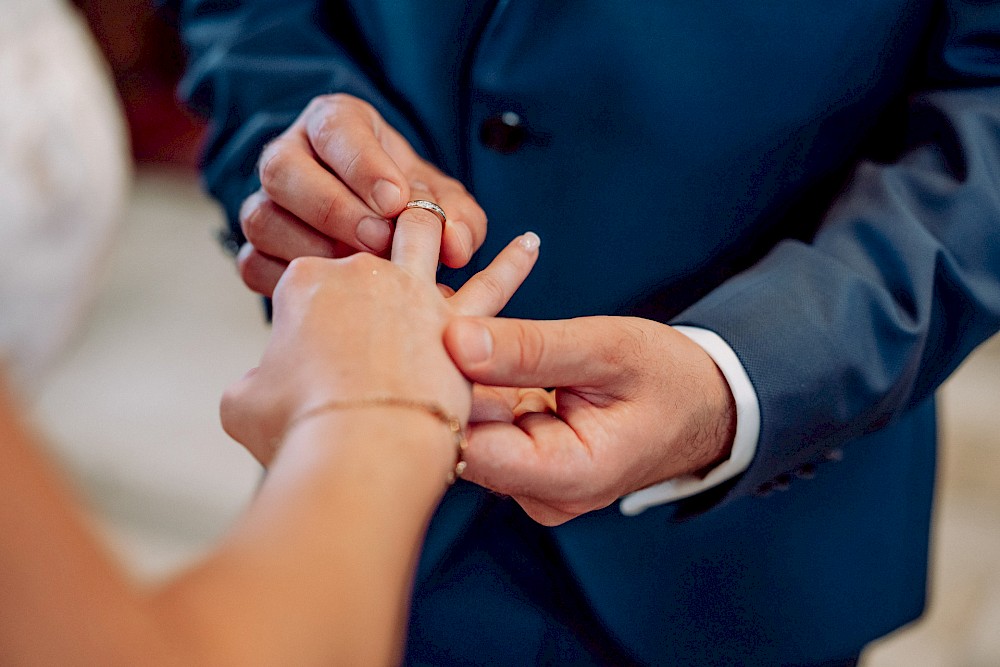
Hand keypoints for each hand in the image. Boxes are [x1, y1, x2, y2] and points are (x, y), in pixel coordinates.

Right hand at [221, 202, 537, 465]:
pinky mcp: (458, 323)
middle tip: (372, 250)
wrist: (356, 453)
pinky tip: (529, 245)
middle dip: (364, 233)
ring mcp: (413, 292)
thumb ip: (257, 381)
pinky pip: (495, 284)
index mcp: (305, 283)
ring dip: (430, 224)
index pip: (305, 275)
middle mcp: (361, 273)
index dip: (308, 298)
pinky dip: (512, 263)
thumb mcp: (245, 402)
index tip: (312, 332)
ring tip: (441, 221)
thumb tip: (265, 385)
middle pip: (362, 240)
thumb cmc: (297, 430)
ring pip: (425, 238)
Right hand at [236, 93, 487, 295]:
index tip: (396, 200)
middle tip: (378, 240)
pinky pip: (253, 264)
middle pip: (281, 169)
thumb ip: (457, 217)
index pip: (334, 128)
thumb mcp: (445, 202)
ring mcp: (265, 203)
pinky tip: (332, 290)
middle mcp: (290, 155)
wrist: (387, 235)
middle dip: (332, 209)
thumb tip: (455, 244)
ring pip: (261, 218)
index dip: (362, 165)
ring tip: (358, 268)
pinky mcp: (255, 249)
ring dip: (310, 248)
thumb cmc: (413, 204)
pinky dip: (291, 281)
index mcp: (335, 125)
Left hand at [443, 316, 736, 524]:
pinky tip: (471, 340)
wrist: (704, 406)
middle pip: (462, 439)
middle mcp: (540, 494)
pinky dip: (476, 381)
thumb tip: (454, 339)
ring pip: (467, 427)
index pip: (471, 448)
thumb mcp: (607, 349)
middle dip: (445, 377)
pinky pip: (483, 421)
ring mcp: (530, 482)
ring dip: (458, 376)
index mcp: (568, 477)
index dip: (443, 393)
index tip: (431, 335)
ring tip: (454, 318)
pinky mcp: (523, 462)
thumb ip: (532, 348)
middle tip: (433, 312)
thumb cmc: (668, 377)